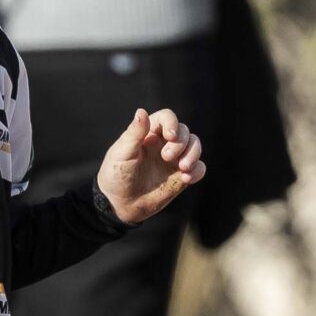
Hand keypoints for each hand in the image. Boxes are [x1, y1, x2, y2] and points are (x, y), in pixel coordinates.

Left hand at [97, 107, 205, 224]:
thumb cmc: (115, 176)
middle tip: (167, 158)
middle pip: (184, 131)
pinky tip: (186, 179)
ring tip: (183, 168)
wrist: (120, 205)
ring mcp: (174, 160)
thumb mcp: (121, 154)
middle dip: (181, 143)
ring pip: (195, 146)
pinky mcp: (181, 176)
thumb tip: (142, 111)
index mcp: (148, 133)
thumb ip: (134, 133)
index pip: (167, 117)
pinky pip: (199, 168)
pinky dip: (197, 171)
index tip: (170, 137)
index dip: (173, 123)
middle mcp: (164, 144)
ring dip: (194, 154)